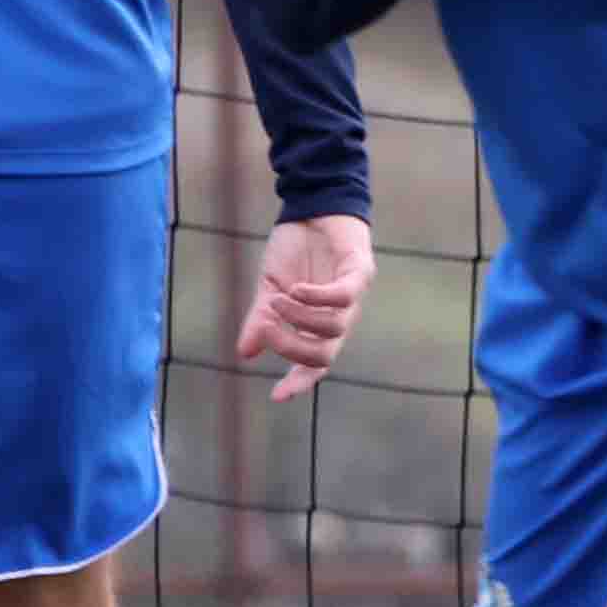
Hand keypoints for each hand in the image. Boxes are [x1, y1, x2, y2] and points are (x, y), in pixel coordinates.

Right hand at [235, 213, 374, 400]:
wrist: (312, 210)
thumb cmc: (296, 252)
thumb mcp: (270, 288)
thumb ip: (262, 319)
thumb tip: (245, 353)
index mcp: (317, 324)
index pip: (314, 363)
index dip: (299, 381)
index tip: (277, 397)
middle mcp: (339, 317)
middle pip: (324, 354)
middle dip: (291, 347)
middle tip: (267, 324)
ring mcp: (353, 296)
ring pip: (334, 328)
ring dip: (299, 317)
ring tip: (279, 297)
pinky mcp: (361, 272)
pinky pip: (345, 296)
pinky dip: (319, 298)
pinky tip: (297, 289)